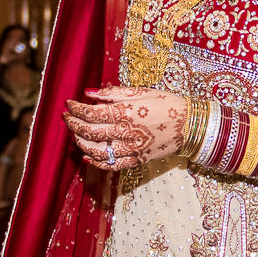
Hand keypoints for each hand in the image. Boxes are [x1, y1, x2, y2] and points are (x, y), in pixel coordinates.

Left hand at [65, 87, 186, 171]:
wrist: (190, 125)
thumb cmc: (167, 104)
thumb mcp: (141, 92)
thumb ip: (113, 93)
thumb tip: (89, 93)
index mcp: (126, 113)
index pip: (91, 113)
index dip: (76, 109)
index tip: (69, 104)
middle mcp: (126, 132)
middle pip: (90, 131)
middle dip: (73, 124)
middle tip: (67, 117)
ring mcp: (131, 149)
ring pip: (96, 150)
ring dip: (81, 142)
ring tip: (76, 134)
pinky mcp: (136, 160)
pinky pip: (111, 165)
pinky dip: (96, 161)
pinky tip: (87, 155)